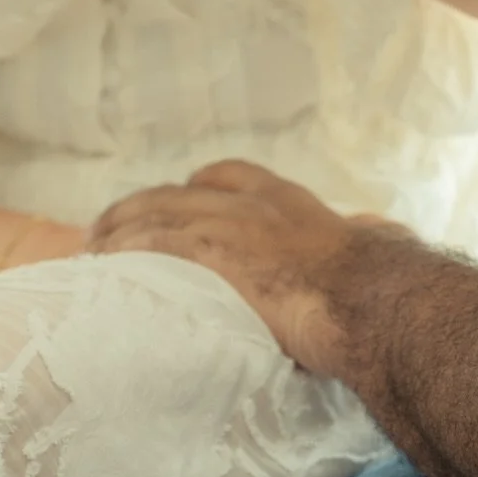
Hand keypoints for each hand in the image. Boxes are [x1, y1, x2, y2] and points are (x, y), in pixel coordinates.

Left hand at [86, 161, 398, 375]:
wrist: (369, 301)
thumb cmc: (378, 287)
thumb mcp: (373, 246)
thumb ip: (368, 237)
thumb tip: (386, 232)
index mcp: (288, 202)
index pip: (230, 175)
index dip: (198, 187)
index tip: (179, 199)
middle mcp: (253, 203)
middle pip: (181, 191)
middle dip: (144, 206)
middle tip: (112, 228)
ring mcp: (229, 223)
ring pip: (156, 212)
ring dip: (119, 227)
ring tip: (92, 246)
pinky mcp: (210, 251)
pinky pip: (150, 240)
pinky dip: (121, 246)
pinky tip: (98, 259)